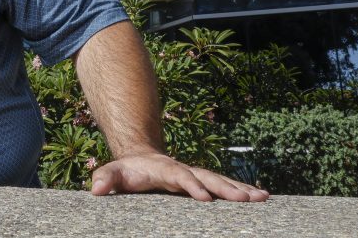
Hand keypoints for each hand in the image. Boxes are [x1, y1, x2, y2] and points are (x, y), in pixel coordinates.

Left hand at [90, 152, 268, 201]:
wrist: (140, 158)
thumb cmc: (127, 171)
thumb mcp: (113, 174)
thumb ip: (105, 179)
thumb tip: (95, 188)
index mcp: (164, 169)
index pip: (179, 176)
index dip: (190, 186)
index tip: (204, 198)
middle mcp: (184, 169)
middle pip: (207, 177)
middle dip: (226, 188)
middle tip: (245, 199)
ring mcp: (195, 174)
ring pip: (221, 180)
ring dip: (241, 189)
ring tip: (262, 198)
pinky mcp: (203, 181)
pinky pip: (225, 185)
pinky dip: (243, 190)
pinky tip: (262, 196)